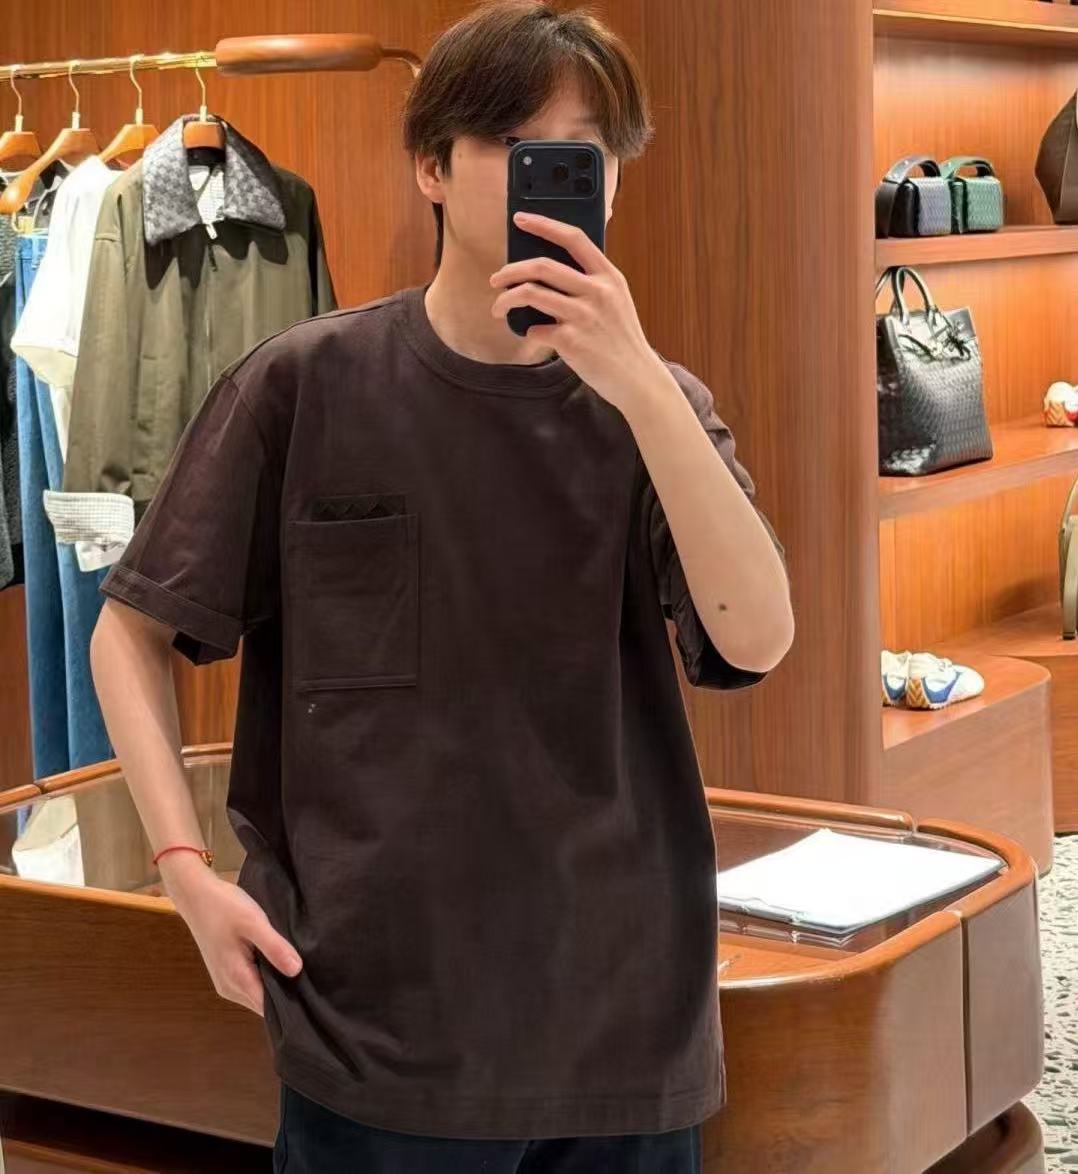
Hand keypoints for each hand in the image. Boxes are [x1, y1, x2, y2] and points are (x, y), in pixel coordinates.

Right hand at [162, 855, 302, 1016]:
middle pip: (264, 1004)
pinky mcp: (226, 972)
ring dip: (275, 986)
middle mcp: (229, 988)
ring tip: (299, 970)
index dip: (291, 1005)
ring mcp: (225, 981)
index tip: (313, 997)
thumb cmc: (224, 906)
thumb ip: (274, 947)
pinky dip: (265, 977)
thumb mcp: (253, 922)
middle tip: (312, 980)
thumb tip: (296, 971)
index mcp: (236, 979)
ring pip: (257, 994)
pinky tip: (279, 962)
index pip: (268, 1009)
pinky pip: (251, 983)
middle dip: (286, 995)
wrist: (196, 894)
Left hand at [489, 212, 665, 411]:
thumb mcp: (616, 302)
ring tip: (498, 308)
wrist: (636, 378)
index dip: (544, 224)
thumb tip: (546, 270)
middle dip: (510, 270)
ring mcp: (584, 316)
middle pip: (542, 266)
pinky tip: (534, 335)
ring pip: (530, 293)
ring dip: (506, 300)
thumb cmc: (620, 340)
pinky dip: (528, 331)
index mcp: (609, 277)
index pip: (573, 238)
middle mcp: (597, 292)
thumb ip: (591, 283)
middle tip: (496, 278)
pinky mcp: (571, 341)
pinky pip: (535, 329)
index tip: (521, 218)